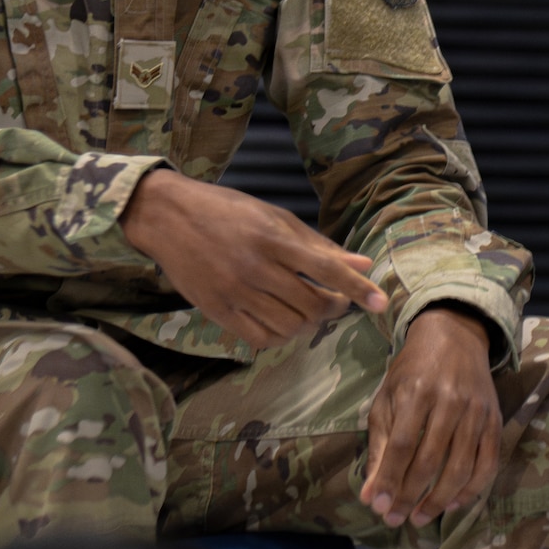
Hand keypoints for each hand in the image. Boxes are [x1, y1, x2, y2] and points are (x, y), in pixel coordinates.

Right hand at [119, 169, 387, 350]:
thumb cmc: (227, 211)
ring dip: (308, 323)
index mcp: (272, 238)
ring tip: (306, 308)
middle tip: (334, 300)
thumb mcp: (274, 217)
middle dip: (333, 307)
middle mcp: (255, 267)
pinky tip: (281, 320)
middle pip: (311, 304)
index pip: (325, 268)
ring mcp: (234, 292)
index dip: (356, 288)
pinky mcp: (217, 310)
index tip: (380, 303)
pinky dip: (280, 335)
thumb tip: (361, 264)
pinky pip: (261, 337)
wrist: (167, 217)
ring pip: (289, 325)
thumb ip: (318, 244)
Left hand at [359, 307, 501, 528]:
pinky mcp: (495, 420)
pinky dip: (471, 490)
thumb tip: (370, 496)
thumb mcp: (386, 399)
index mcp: (417, 392)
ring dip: (439, 500)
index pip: (403, 446)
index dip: (391, 480)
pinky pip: (488, 464)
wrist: (454, 337)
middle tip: (395, 520)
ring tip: (419, 518)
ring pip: (461, 468)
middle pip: (430, 461)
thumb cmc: (412, 370)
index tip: (379, 507)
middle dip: (410, 497)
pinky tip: (452, 504)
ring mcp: (476, 412)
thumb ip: (379, 447)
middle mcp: (450, 401)